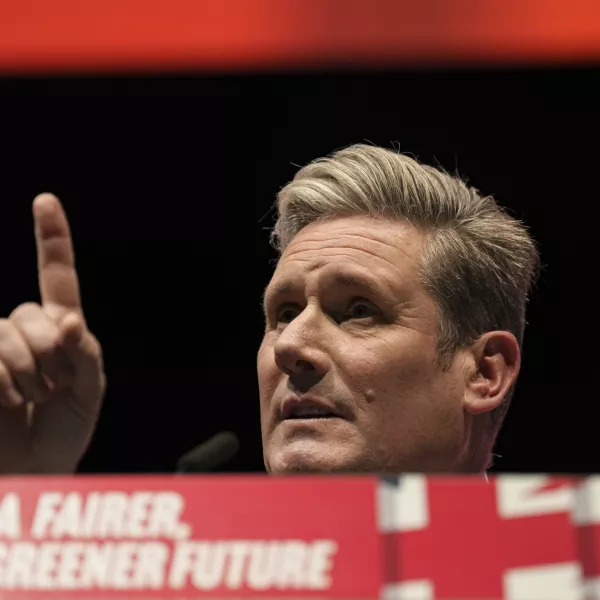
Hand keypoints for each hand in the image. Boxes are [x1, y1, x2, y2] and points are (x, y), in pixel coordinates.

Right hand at [0, 194, 104, 473]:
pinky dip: (1, 379)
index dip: (51, 238)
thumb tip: (67, 320)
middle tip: (51, 389)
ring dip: (22, 371)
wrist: (34, 467)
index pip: (56, 276)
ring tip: (29, 398)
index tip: (45, 201)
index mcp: (60, 329)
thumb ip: (84, 353)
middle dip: (45, 354)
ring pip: (1, 333)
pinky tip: (7, 400)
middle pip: (28, 314)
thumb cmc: (65, 428)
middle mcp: (24, 331)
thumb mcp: (89, 390)